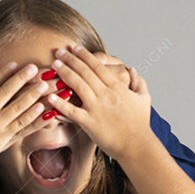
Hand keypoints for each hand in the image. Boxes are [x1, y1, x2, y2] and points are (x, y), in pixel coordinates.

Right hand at [0, 55, 48, 173]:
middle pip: (6, 91)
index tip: (15, 64)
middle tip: (34, 68)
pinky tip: (43, 108)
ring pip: (18, 106)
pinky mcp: (4, 138)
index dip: (4, 73)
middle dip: (21, 78)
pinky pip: (22, 124)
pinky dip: (33, 116)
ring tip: (44, 85)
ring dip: (32, 94)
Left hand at [43, 45, 152, 160]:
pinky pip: (72, 111)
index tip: (75, 48)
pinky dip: (60, 104)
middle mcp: (106, 94)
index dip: (85, 55)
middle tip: (59, 52)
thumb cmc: (140, 124)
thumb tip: (132, 69)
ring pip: (77, 85)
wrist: (137, 145)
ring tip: (54, 65)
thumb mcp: (144, 99)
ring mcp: (97, 108)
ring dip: (64, 73)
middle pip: (85, 71)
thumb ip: (139, 82)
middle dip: (71, 60)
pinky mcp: (89, 123)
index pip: (98, 66)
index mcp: (117, 87)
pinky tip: (50, 97)